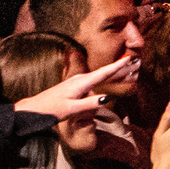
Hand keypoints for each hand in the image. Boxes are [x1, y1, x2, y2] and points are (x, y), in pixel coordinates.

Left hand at [14, 57, 135, 121]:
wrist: (34, 109)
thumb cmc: (52, 110)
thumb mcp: (72, 109)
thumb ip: (90, 104)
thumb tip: (107, 98)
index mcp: (81, 83)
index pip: (103, 73)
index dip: (117, 67)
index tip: (129, 58)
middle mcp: (79, 80)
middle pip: (103, 73)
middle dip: (119, 68)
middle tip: (134, 61)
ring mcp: (76, 83)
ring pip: (98, 79)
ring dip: (112, 75)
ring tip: (125, 69)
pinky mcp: (73, 87)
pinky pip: (91, 83)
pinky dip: (102, 82)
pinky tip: (106, 83)